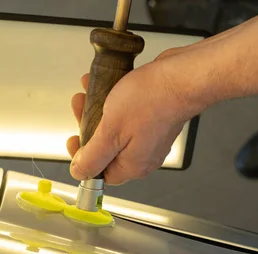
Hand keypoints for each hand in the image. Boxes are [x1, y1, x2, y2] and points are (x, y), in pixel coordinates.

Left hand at [67, 52, 201, 184]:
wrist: (182, 77)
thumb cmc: (152, 101)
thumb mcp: (110, 132)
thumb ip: (92, 157)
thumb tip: (79, 173)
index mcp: (133, 165)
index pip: (100, 173)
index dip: (84, 158)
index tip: (75, 139)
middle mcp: (143, 155)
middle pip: (106, 149)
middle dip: (88, 126)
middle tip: (81, 108)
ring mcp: (150, 137)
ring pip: (116, 128)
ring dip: (99, 110)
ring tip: (90, 91)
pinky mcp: (155, 119)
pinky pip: (128, 115)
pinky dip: (114, 102)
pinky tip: (108, 86)